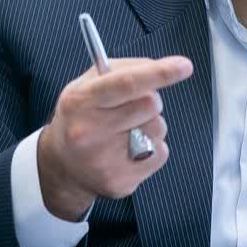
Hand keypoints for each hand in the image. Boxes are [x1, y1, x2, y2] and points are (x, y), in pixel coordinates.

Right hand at [38, 56, 192, 219]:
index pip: (126, 84)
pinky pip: (161, 153)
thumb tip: (158, 68)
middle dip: (150, 100)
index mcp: (80, 101)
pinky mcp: (121, 181)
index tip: (184, 66)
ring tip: (126, 131)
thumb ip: (122, 70)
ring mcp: (104, 160)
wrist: (62, 166)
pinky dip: (153, 148)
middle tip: (131, 108)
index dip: (159, 73)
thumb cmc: (80, 117)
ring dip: (151, 125)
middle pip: (150, 104)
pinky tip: (130, 150)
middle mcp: (89, 132)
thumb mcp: (87, 85)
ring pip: (158, 128)